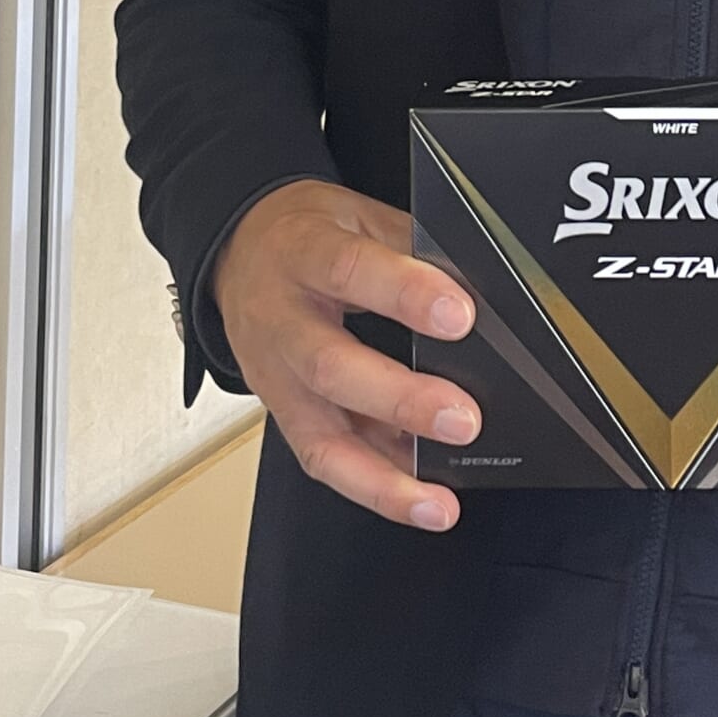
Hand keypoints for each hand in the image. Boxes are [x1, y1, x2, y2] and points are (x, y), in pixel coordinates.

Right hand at [211, 179, 478, 532]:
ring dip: (384, 476)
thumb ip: (411, 247)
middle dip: (400, 400)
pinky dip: (374, 486)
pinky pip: (323, 460)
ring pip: (319, 437)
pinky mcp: (282, 414)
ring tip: (436, 501)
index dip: (404, 293)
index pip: (350, 270)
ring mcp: (275, 376)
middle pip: (330, 366)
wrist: (240, 250)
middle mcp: (280, 320)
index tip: (460, 315)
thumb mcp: (358, 215)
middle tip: (462, 418)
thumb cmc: (307, 235)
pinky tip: (418, 500)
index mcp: (302, 253)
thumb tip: (477, 285)